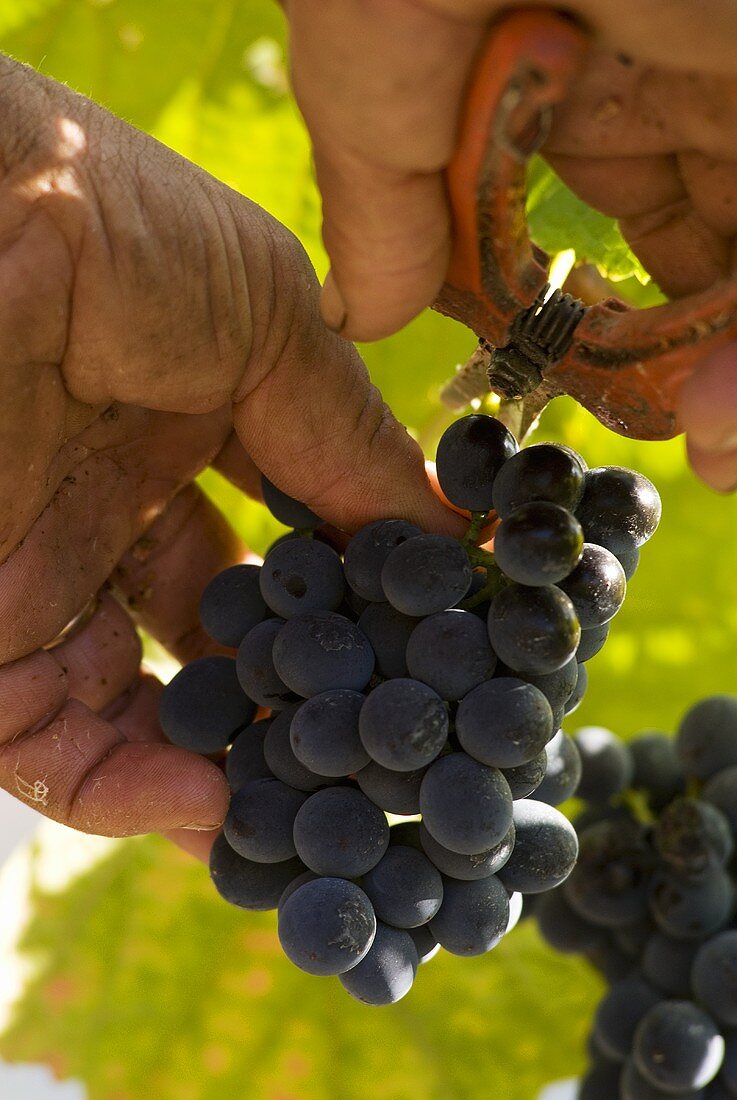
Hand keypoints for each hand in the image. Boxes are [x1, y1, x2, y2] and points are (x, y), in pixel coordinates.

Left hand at [0, 56, 456, 855]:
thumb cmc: (123, 238)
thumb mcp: (274, 327)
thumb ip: (351, 444)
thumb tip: (454, 545)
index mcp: (188, 446)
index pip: (276, 564)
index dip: (340, 623)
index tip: (411, 676)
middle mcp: (114, 523)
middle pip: (210, 654)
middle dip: (283, 717)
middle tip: (361, 777)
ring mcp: (46, 582)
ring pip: (138, 717)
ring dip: (217, 777)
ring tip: (296, 824)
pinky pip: (50, 742)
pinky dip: (124, 789)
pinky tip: (208, 802)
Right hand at [285, 0, 736, 488]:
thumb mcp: (374, 50)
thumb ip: (375, 187)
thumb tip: (357, 314)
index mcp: (558, 71)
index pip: (573, 223)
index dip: (574, 326)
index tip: (571, 398)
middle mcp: (667, 69)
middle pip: (690, 245)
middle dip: (672, 355)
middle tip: (676, 442)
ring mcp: (734, 69)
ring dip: (725, 364)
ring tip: (712, 445)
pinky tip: (727, 413)